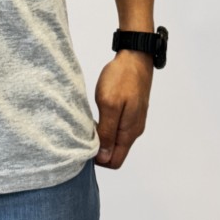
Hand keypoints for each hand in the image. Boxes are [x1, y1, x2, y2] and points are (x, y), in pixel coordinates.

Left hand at [94, 50, 153, 169]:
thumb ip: (108, 132)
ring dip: (102, 138)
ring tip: (89, 125)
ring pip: (116, 140)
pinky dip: (106, 127)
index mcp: (129, 132)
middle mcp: (133, 130)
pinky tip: (97, 116)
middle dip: (99, 150)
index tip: (84, 146)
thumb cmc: (122, 78)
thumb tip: (104, 157)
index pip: (115, 162)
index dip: (99, 160)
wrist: (135, 57)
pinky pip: (118, 128)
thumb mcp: (110, 104)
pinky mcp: (131, 111)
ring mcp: (133, 120)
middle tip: (84, 135)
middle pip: (115, 153)